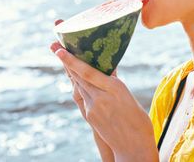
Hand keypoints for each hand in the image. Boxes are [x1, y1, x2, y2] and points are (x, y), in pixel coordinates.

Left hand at [50, 20, 157, 160]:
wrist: (134, 147)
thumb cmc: (139, 121)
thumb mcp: (128, 97)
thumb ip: (115, 83)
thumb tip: (108, 69)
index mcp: (115, 89)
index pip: (88, 72)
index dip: (72, 61)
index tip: (59, 50)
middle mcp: (101, 98)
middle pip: (79, 77)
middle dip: (66, 61)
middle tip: (54, 46)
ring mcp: (93, 108)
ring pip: (79, 86)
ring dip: (70, 71)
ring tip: (63, 56)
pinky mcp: (90, 117)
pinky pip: (82, 96)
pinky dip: (79, 85)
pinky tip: (76, 77)